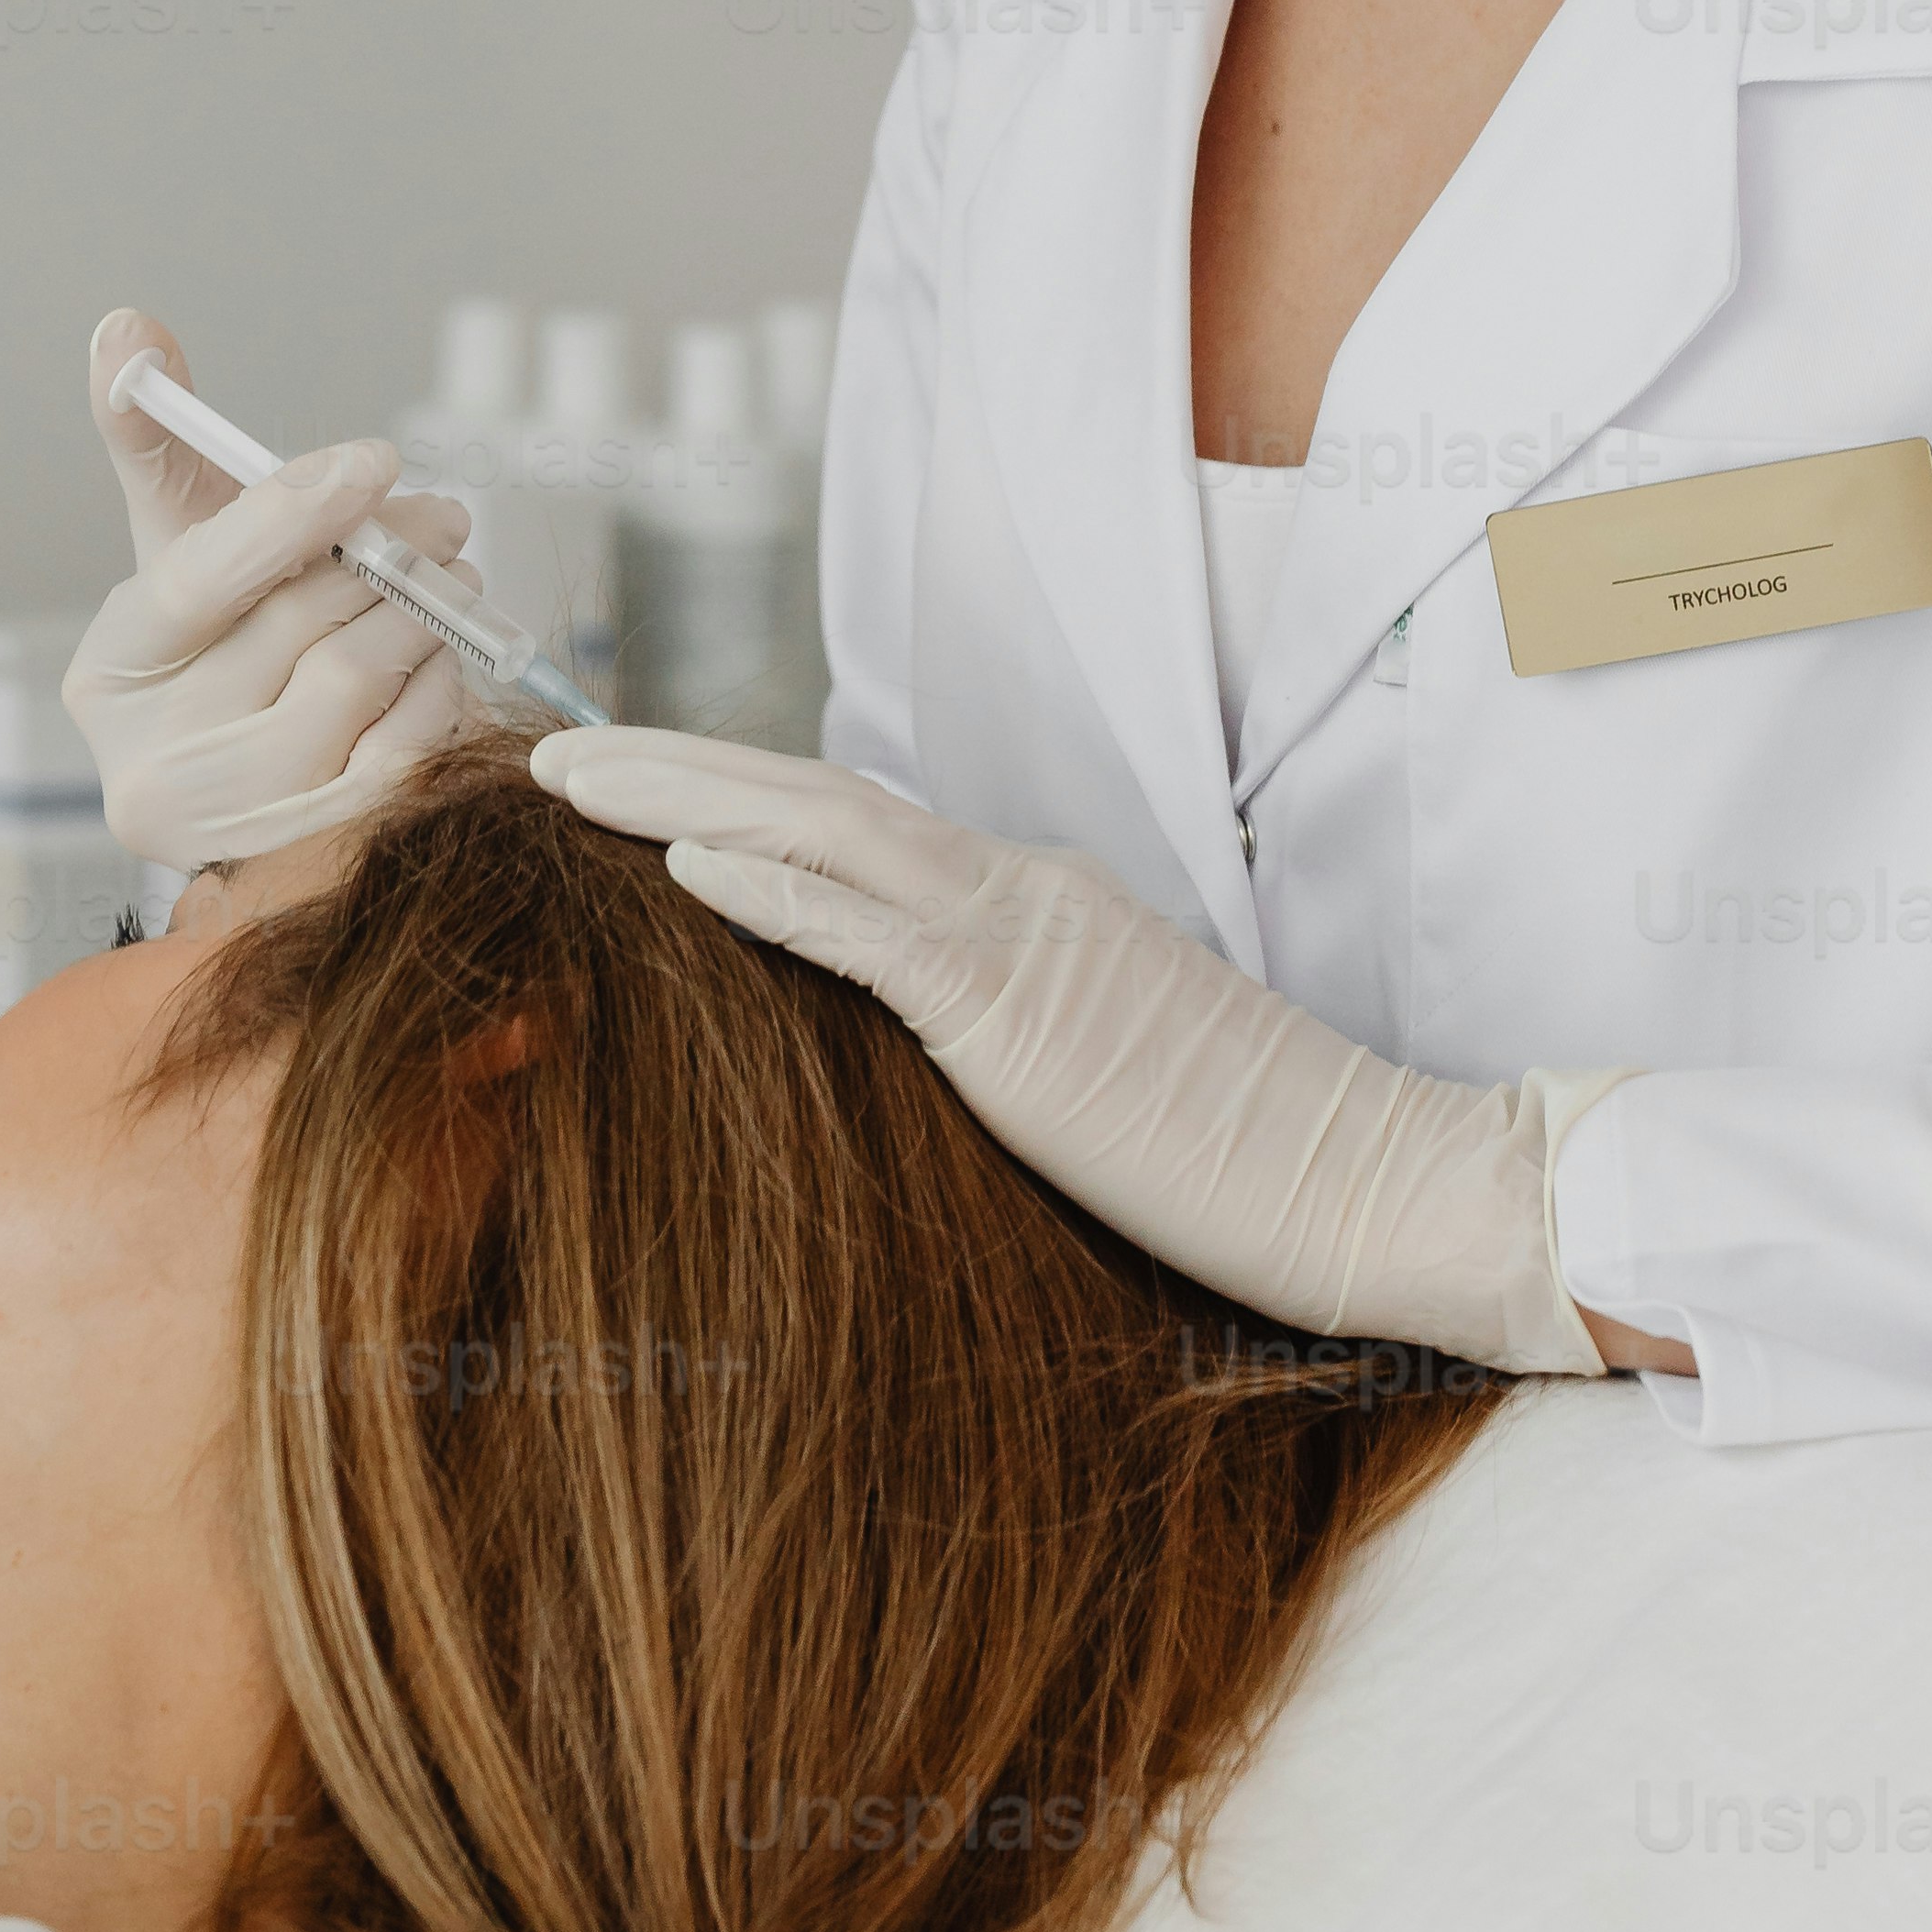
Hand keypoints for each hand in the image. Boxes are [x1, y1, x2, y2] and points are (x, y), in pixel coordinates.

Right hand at [62, 308, 491, 873]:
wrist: (252, 781)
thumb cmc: (223, 640)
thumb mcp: (183, 540)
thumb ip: (157, 436)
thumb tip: (127, 327)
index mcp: (109, 669)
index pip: (197, 576)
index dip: (288, 512)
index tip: (373, 458)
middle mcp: (145, 764)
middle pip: (295, 625)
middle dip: (386, 553)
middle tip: (442, 516)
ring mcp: (229, 826)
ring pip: (354, 681)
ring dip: (420, 615)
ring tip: (444, 580)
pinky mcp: (311, 857)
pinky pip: (403, 751)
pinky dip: (436, 687)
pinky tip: (437, 657)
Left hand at [541, 730, 1629, 1376]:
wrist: (1379, 1180)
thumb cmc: (1255, 1156)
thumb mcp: (1104, 1076)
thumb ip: (1008, 1036)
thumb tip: (914, 1054)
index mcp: (1033, 907)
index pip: (858, 829)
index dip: (740, 799)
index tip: (637, 792)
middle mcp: (1020, 891)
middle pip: (816, 800)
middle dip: (676, 766)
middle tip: (553, 750)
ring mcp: (1024, 940)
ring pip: (823, 834)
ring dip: (686, 796)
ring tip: (573, 779)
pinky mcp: (1025, 1016)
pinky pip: (877, 932)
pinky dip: (777, 888)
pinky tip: (686, 865)